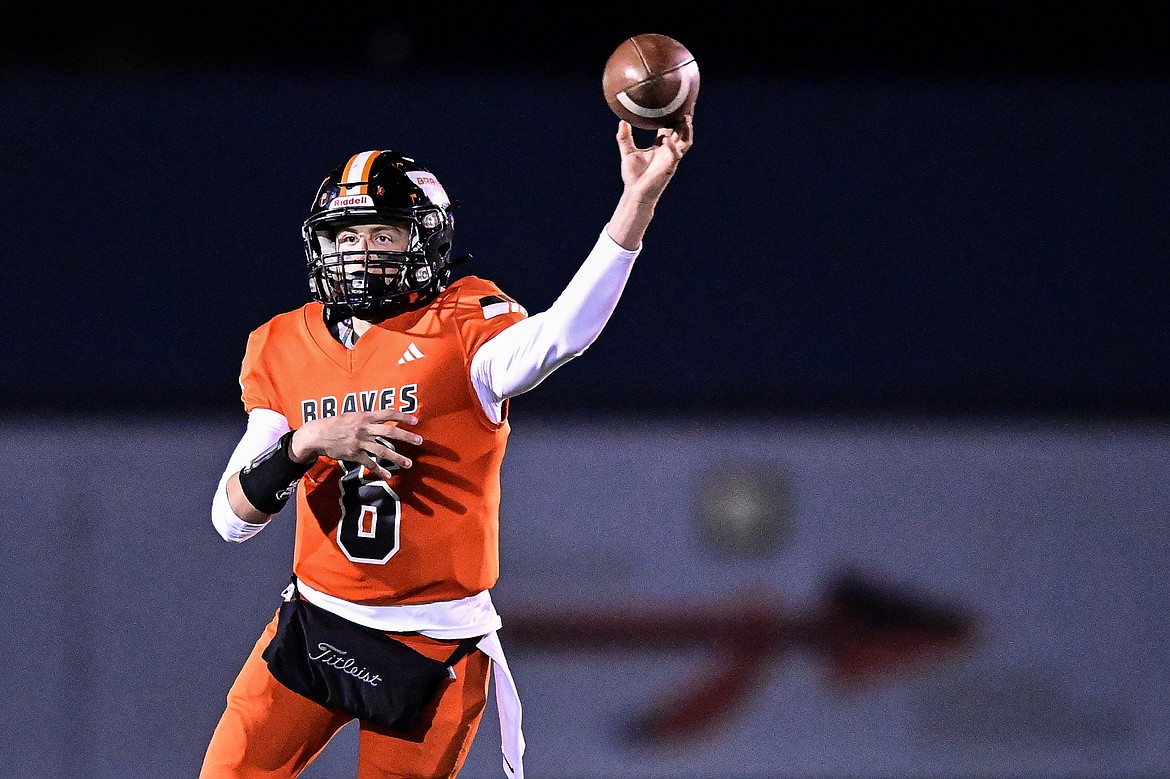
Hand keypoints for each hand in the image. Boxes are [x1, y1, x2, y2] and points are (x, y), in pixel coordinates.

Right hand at [290, 409, 420, 481]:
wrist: (317, 435)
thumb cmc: (336, 423)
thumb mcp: (352, 415)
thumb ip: (367, 417)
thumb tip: (382, 418)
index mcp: (365, 416)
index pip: (388, 413)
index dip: (403, 416)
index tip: (416, 420)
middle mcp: (364, 428)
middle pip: (390, 432)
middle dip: (407, 436)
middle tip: (420, 441)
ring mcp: (360, 442)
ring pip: (383, 450)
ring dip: (397, 458)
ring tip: (409, 464)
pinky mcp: (354, 454)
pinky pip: (369, 463)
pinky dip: (379, 470)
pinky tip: (387, 475)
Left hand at [605, 115, 693, 249]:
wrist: (635, 193)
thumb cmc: (633, 176)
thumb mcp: (627, 152)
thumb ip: (624, 137)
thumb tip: (622, 121)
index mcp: (660, 146)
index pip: (670, 127)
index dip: (674, 115)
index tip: (676, 102)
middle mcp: (668, 150)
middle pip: (682, 131)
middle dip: (687, 118)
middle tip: (689, 102)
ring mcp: (671, 159)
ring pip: (685, 141)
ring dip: (687, 129)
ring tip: (686, 116)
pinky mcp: (670, 167)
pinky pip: (675, 154)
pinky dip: (671, 146)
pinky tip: (666, 139)